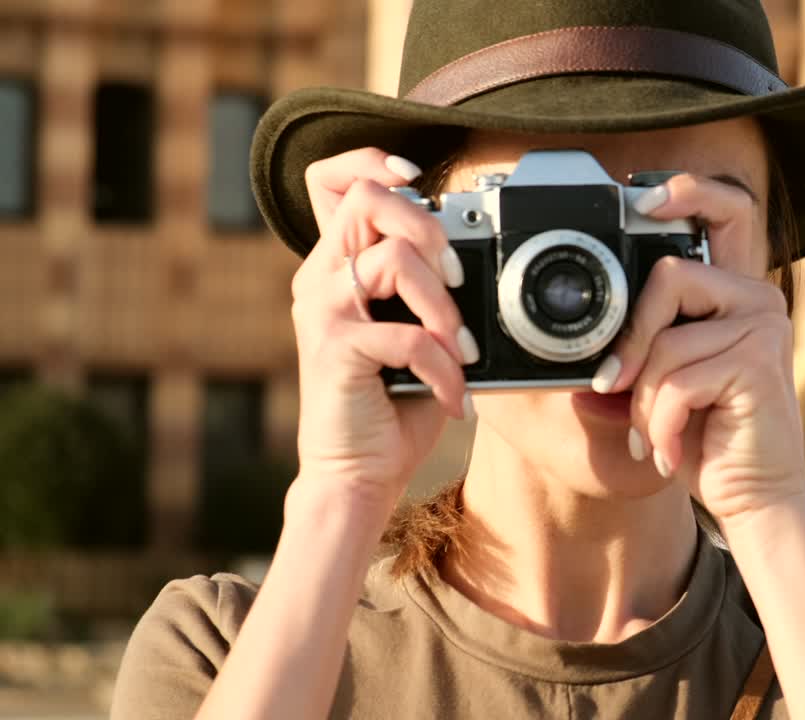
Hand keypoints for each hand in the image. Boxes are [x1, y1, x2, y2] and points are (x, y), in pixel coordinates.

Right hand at [290, 148, 475, 514]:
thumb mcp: (416, 332)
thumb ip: (428, 288)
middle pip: (367, 197)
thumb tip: (476, 256)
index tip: (418, 181)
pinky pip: (406, 337)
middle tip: (455, 274)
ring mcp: (323, 312)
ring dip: (443, 304)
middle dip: (427, 224)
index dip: (375, 161)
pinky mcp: (334, 351)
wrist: (359, 473)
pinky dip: (444, 368)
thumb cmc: (393, 402)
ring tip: (460, 347)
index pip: (333, 179)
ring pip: (391, 259)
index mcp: (339, 265)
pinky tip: (454, 397)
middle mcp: (321, 278)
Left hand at [601, 173, 804, 522]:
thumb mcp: (661, 385)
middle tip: (617, 387)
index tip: (642, 198)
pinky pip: (677, 382)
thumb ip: (640, 349)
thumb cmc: (705, 439)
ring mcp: (764, 328)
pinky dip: (657, 424)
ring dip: (642, 401)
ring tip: (651, 433)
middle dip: (630, 341)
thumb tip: (579, 346)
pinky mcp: (759, 365)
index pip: (727, 212)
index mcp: (736, 293)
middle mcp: (759, 299)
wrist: (753, 500)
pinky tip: (666, 451)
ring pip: (665, 342)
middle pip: (670, 277)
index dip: (689, 191)